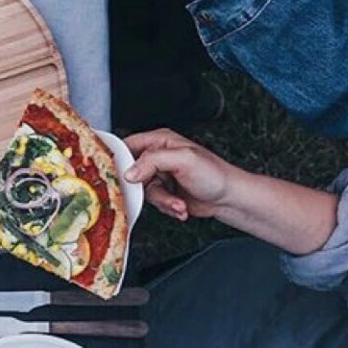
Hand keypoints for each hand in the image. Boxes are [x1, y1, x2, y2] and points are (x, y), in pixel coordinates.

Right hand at [124, 128, 240, 220]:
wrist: (229, 198)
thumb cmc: (215, 174)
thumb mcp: (183, 160)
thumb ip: (153, 161)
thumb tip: (129, 172)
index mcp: (160, 141)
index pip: (127, 145)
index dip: (118, 159)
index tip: (118, 174)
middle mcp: (157, 157)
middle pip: (131, 172)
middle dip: (145, 188)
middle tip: (158, 191)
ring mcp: (160, 175)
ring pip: (143, 191)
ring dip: (162, 200)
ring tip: (178, 202)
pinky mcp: (164, 192)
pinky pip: (153, 202)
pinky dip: (167, 207)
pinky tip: (181, 205)